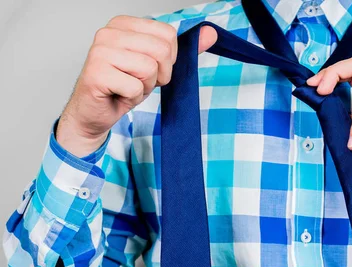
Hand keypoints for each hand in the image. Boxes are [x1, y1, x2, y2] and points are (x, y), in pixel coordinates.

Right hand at [56, 16, 216, 156]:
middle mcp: (109, 32)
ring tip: (128, 87)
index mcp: (124, 24)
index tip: (151, 69)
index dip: (169, 59)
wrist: (95, 112)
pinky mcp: (96, 72)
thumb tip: (211, 33)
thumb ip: (184, 50)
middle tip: (140, 82)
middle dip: (159, 75)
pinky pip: (135, 87)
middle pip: (161, 51)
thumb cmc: (123, 87)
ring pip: (149, 68)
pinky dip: (133, 98)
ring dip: (145, 87)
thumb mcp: (158, 66)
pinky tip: (118, 94)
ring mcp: (100, 51)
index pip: (168, 34)